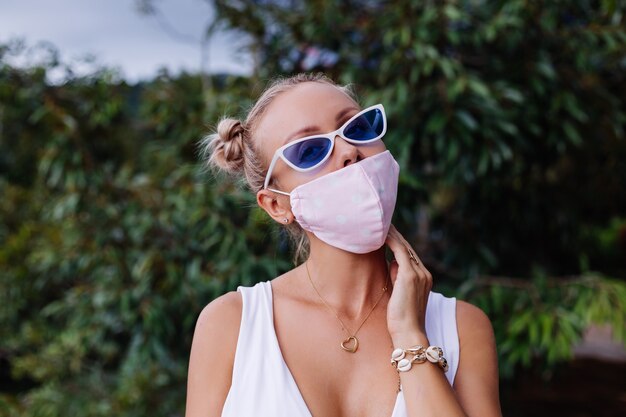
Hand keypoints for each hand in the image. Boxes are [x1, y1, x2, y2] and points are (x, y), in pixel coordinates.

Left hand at [385, 224, 432, 343]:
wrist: (409, 334)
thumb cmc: (401, 319)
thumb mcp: (400, 293)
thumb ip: (397, 277)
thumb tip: (391, 262)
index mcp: (424, 278)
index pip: (409, 255)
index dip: (397, 243)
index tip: (386, 233)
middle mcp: (424, 273)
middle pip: (407, 248)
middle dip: (394, 235)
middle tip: (381, 223)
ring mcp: (418, 274)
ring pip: (403, 247)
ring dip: (391, 234)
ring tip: (379, 225)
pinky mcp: (409, 276)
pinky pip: (399, 251)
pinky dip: (390, 241)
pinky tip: (381, 234)